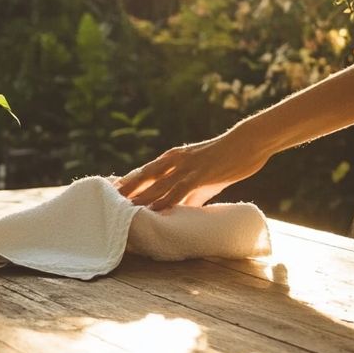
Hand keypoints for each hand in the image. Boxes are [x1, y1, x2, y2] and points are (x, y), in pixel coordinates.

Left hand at [115, 130, 270, 209]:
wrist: (248, 142)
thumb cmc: (228, 159)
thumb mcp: (206, 179)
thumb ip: (193, 193)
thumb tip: (185, 210)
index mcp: (173, 159)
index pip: (144, 172)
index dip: (127, 183)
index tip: (111, 192)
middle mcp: (174, 160)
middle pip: (143, 176)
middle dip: (125, 189)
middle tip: (105, 200)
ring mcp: (186, 166)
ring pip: (157, 183)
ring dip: (140, 196)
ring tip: (122, 208)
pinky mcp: (200, 173)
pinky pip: (178, 188)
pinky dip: (165, 199)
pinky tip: (154, 208)